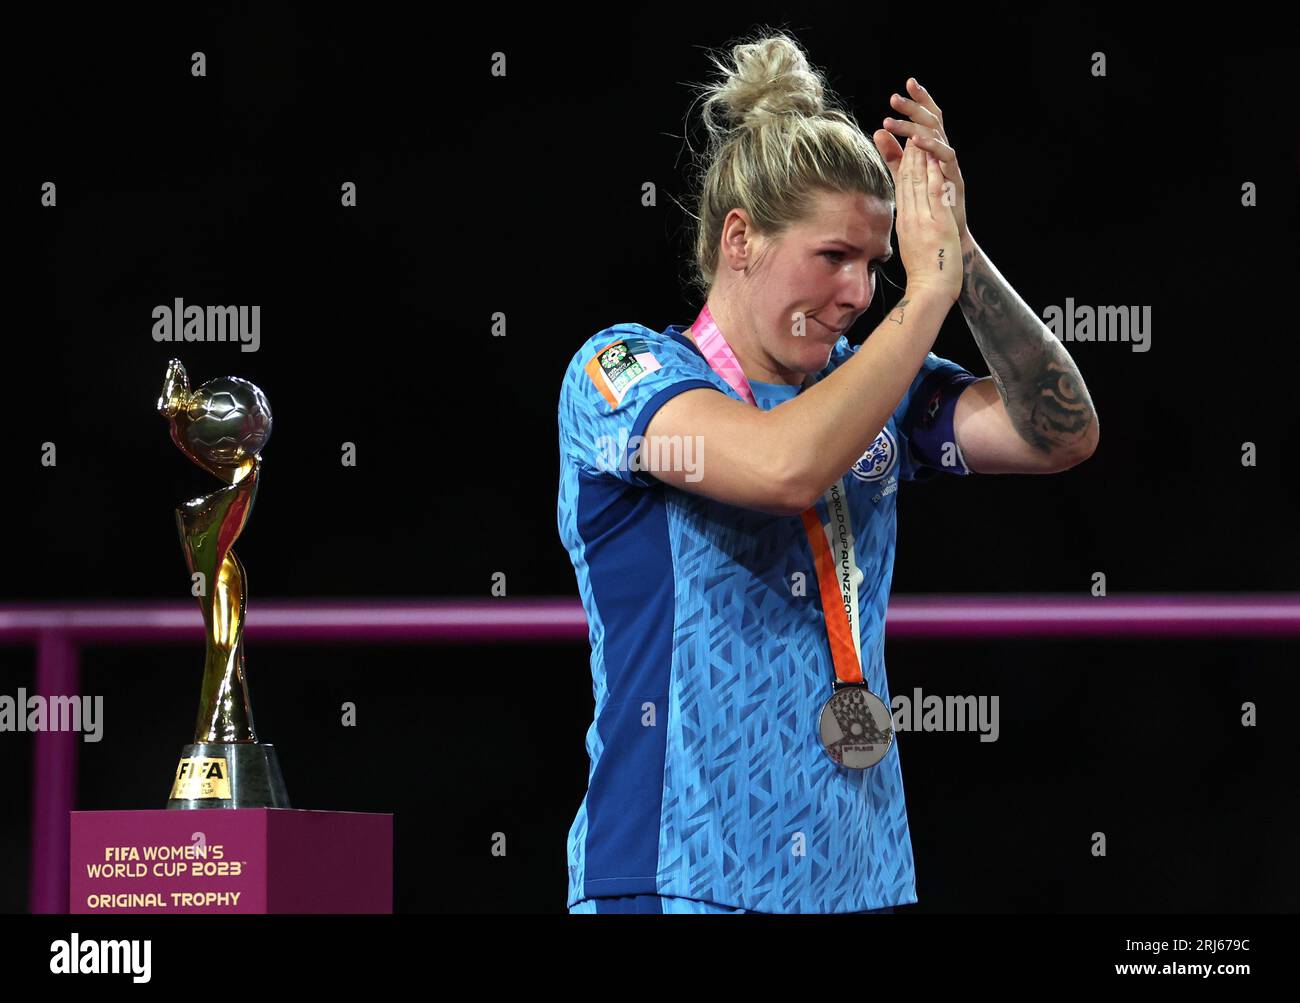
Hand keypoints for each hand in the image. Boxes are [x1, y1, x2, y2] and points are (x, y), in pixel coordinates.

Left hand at [873, 78, 969, 245]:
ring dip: (915, 126)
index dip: (920, 101)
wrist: (945, 234)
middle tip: (896, 97)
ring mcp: (950, 164)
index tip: (907, 84)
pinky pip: (945, 157)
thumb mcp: (907, 174)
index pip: (927, 118)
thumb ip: (894, 155)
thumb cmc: (929, 203)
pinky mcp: (954, 178)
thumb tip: (878, 131)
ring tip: (895, 120)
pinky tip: (915, 141)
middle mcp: (944, 152)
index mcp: (933, 149)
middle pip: (933, 121)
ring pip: (937, 136)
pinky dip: (931, 147)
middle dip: (916, 106)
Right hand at [894, 139, 961, 304]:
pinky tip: (932, 158)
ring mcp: (922, 219)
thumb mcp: (911, 245)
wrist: (930, 289)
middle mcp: (910, 217)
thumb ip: (910, 226)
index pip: (901, 187)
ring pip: (917, 182)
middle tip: (907, 131)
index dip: (902, 164)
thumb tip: (906, 217)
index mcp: (904, 222)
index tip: (904, 145)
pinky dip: (931, 173)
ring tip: (918, 136)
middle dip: (907, 154)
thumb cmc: (924, 273)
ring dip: (918, 157)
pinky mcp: (936, 223)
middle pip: (906, 180)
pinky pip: (932, 193)